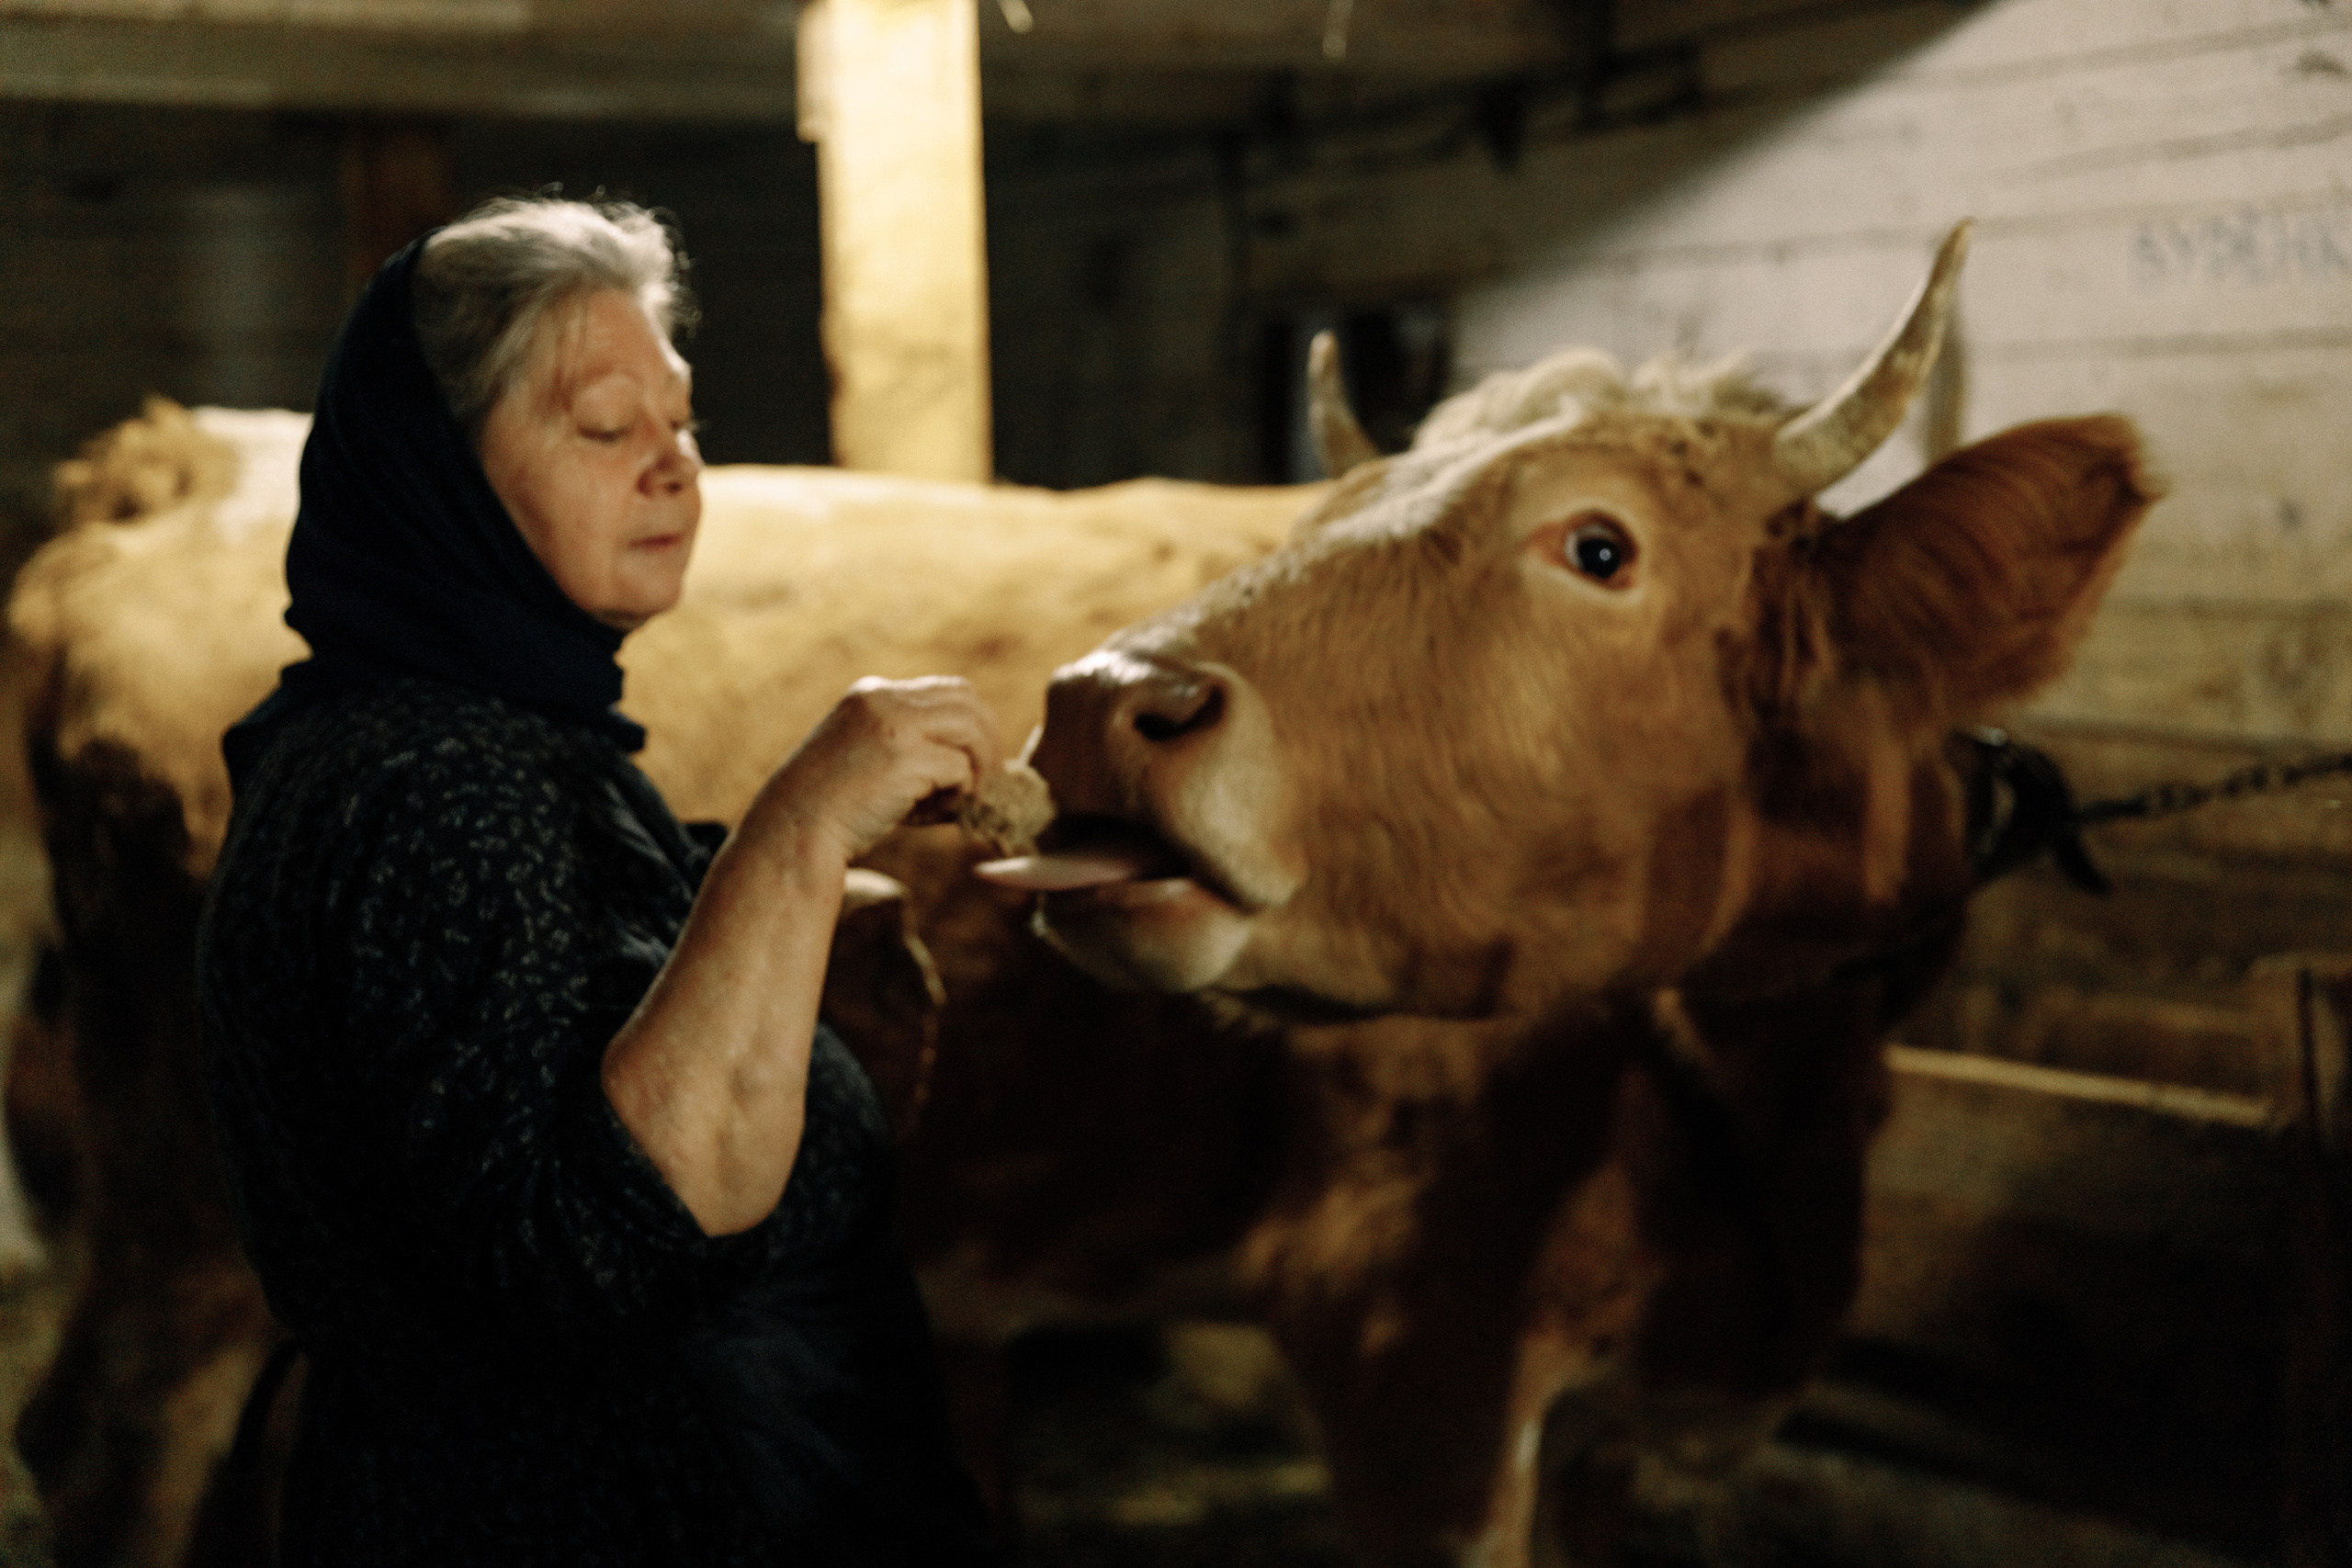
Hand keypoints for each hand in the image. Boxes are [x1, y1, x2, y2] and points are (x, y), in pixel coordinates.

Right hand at [755, 676, 1005, 864]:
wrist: (791, 835)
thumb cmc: (827, 810)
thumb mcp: (864, 759)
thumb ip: (907, 745)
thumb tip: (967, 761)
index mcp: (872, 694)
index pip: (947, 692)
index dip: (969, 729)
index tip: (969, 768)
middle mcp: (884, 698)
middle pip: (968, 702)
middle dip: (986, 743)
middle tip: (982, 785)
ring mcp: (894, 722)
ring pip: (972, 730)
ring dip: (977, 770)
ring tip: (958, 803)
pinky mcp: (905, 754)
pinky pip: (959, 769)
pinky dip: (956, 797)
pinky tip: (927, 819)